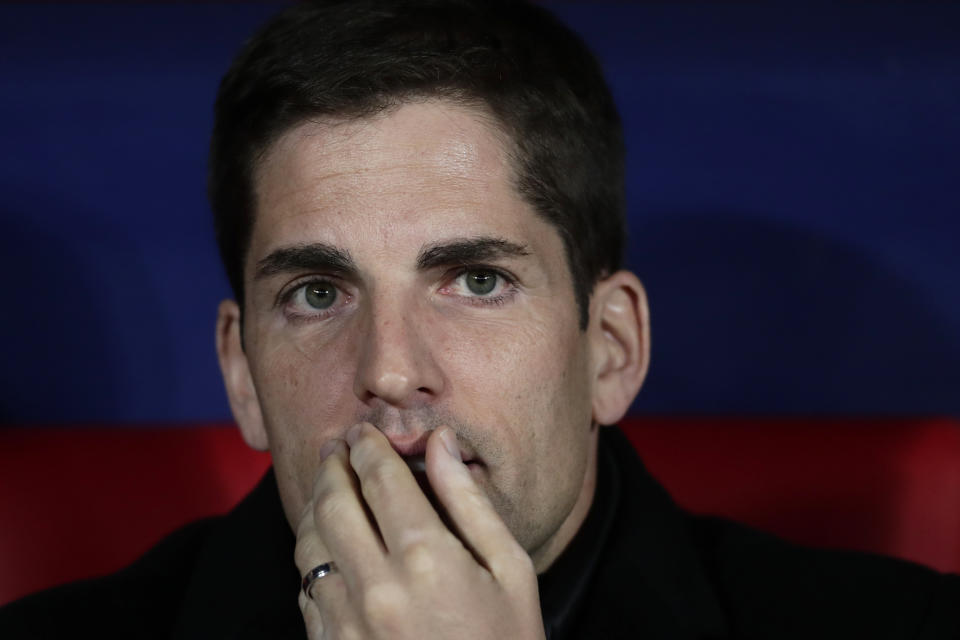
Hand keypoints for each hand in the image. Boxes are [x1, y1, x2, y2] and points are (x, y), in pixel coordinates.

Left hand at [294, 422, 545, 639]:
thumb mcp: (511, 571)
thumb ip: (470, 502)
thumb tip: (440, 444)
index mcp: (428, 557)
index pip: (380, 478)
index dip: (368, 446)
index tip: (363, 431)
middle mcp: (377, 585)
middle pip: (334, 503)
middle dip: (331, 466)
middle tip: (334, 448)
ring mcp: (348, 622)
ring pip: (309, 544)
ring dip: (313, 506)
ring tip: (325, 488)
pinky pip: (307, 590)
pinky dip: (312, 557)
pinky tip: (326, 545)